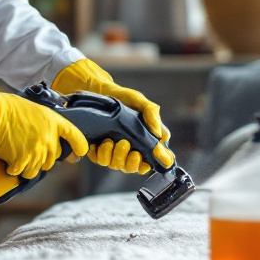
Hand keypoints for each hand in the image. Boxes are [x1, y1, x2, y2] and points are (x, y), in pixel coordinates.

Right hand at [0, 64, 88, 178]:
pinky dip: (15, 169)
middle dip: (42, 158)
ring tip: (15, 156)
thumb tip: (48, 137)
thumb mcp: (33, 109)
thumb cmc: (6, 107)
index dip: (79, 145)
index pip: (74, 134)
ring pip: (38, 169)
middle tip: (28, 151)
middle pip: (53, 159)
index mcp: (53, 121)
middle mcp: (49, 137)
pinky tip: (8, 162)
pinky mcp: (23, 160)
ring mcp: (37, 150)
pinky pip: (23, 172)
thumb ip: (44, 124)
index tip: (80, 152)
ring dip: (27, 166)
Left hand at [52, 58, 174, 173]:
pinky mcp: (98, 150)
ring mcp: (113, 151)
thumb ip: (152, 114)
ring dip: (114, 156)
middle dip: (130, 161)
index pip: (152, 160)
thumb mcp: (139, 101)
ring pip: (116, 165)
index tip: (149, 154)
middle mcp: (129, 149)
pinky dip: (100, 153)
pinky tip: (100, 142)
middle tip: (125, 144)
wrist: (99, 92)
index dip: (153, 163)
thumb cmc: (122, 97)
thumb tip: (161, 135)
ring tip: (110, 141)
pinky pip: (99, 160)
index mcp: (143, 140)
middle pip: (132, 168)